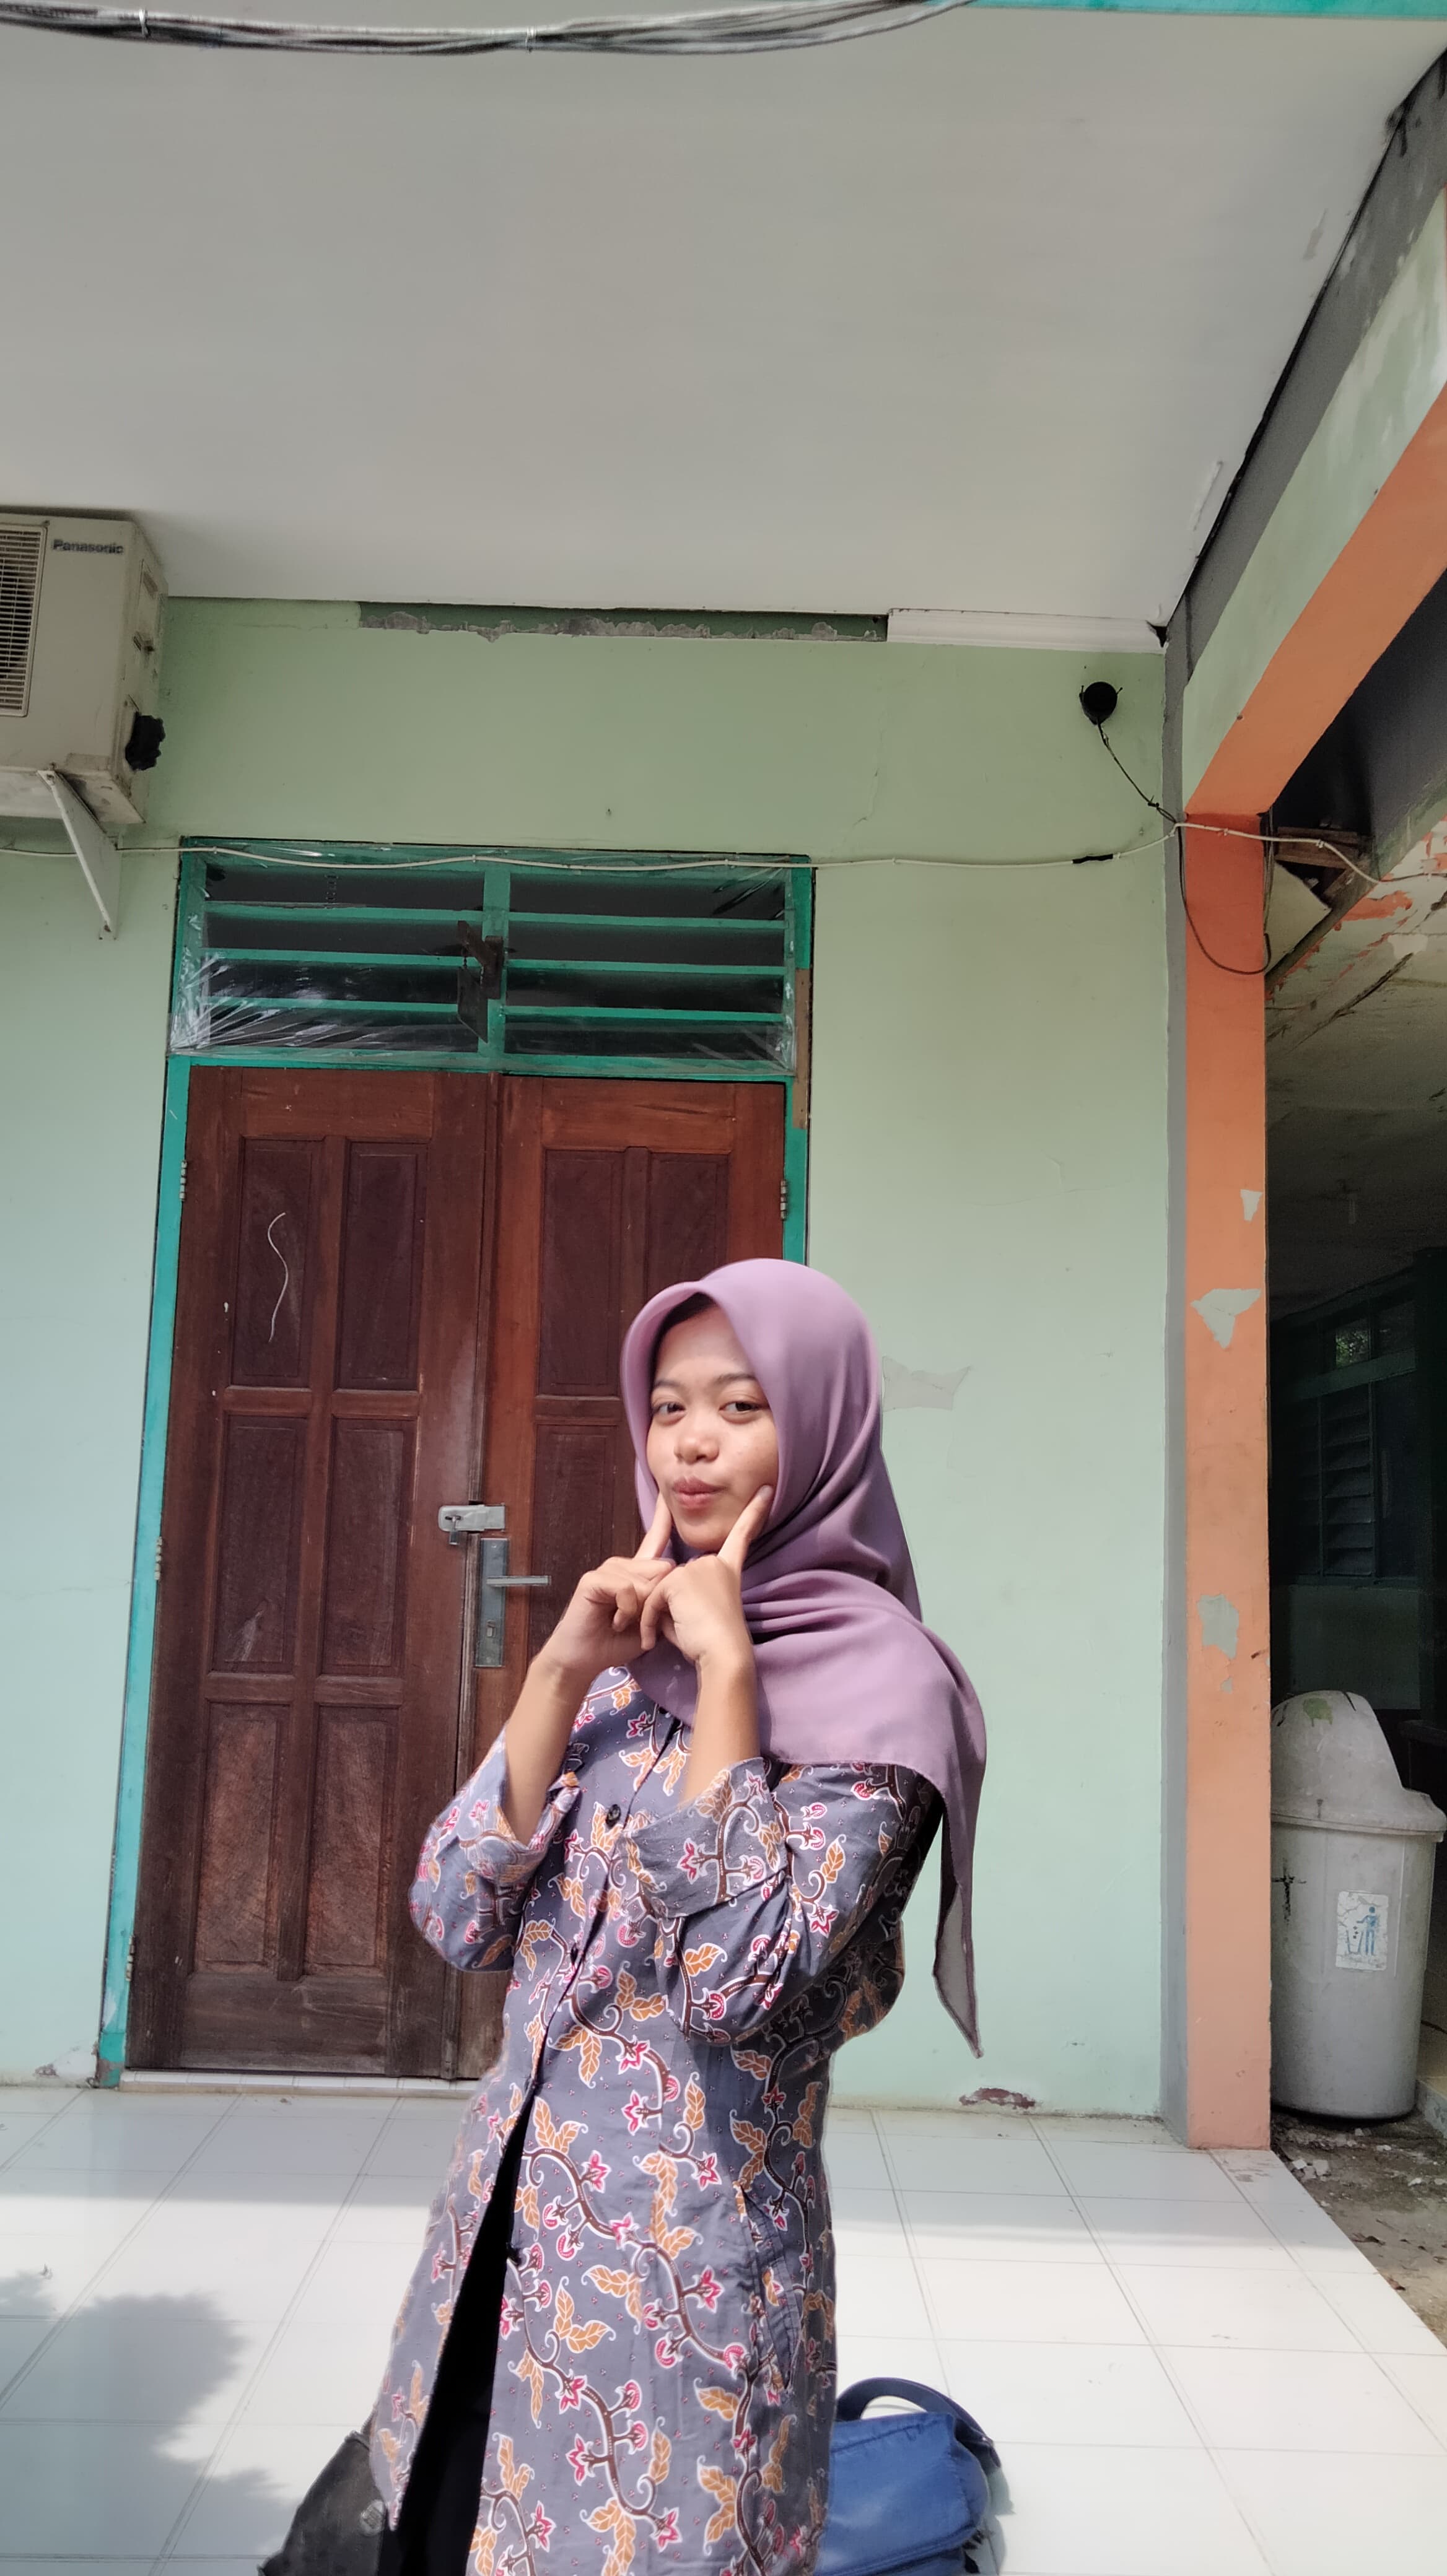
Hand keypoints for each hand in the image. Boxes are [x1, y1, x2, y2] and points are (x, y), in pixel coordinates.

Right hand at [538, 1492, 675, 1683]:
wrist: (584, 1660)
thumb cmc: (616, 1642)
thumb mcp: (649, 1622)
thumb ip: (662, 1599)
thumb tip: (671, 1571)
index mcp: (636, 1573)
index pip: (654, 1539)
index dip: (663, 1517)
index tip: (669, 1494)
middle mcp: (622, 1566)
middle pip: (661, 1569)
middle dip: (658, 1599)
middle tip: (640, 1624)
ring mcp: (606, 1570)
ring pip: (646, 1581)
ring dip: (641, 1610)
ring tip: (622, 1624)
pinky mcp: (593, 1580)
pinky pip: (627, 1589)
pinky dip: (627, 1610)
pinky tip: (615, 1621)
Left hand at [638, 1485, 771, 1670]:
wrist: (723, 1655)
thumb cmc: (713, 1644)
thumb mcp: (700, 1612)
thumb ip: (685, 1594)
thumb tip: (668, 1593)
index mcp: (727, 1570)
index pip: (740, 1537)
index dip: (753, 1514)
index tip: (765, 1491)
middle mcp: (714, 1563)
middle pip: (676, 1580)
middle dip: (671, 1605)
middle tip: (688, 1630)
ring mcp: (697, 1567)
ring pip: (661, 1589)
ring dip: (659, 1614)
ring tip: (678, 1635)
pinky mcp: (679, 1579)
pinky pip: (651, 1598)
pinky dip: (649, 1619)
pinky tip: (657, 1634)